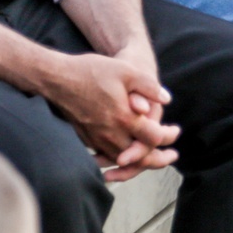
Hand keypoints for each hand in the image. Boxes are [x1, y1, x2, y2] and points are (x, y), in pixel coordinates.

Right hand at [44, 47, 177, 178]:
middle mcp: (111, 134)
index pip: (154, 138)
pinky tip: (126, 156)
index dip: (168, 136)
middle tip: (172, 156)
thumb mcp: (125, 70)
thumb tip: (167, 99)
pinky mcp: (87, 140)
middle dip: (160, 158)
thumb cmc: (91, 72)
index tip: (176, 131)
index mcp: (124, 118)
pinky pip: (107, 157)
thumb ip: (149, 86)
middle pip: (141, 157)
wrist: (56, 79)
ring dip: (141, 162)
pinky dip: (120, 160)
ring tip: (154, 159)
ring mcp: (97, 140)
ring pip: (124, 160)